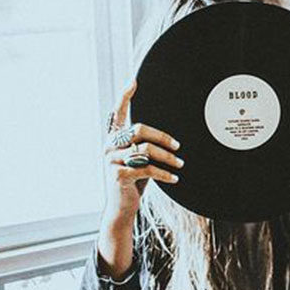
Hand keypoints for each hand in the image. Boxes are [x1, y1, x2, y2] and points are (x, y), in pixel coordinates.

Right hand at [103, 81, 182, 224]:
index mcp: (114, 139)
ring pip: (146, 150)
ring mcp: (111, 160)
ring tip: (179, 164)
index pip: (117, 113)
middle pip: (139, 129)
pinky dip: (164, 173)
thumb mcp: (139, 160)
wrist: (122, 207)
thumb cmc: (134, 181)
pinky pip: (147, 169)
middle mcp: (109, 146)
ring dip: (167, 158)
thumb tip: (167, 138)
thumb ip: (144, 146)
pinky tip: (174, 178)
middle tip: (178, 147)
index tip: (133, 82)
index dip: (124, 97)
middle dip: (162, 137)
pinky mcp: (118, 175)